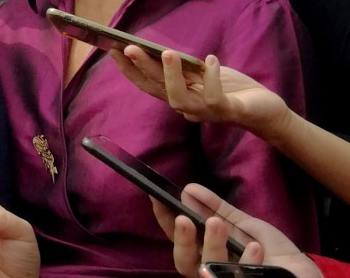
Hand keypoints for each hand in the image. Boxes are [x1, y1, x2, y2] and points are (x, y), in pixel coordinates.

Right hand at [110, 46, 291, 140]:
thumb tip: (162, 51)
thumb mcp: (203, 74)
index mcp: (178, 95)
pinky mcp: (228, 111)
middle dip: (141, 67)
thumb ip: (185, 69)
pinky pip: (215, 98)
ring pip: (179, 99)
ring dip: (171, 76)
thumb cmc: (232, 90)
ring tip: (167, 53)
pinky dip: (211, 77)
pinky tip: (210, 59)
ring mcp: (206, 111)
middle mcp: (187, 106)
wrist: (266, 110)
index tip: (113, 49)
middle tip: (129, 47)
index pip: (147, 84)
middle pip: (157, 89)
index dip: (129, 70)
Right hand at [151, 184, 320, 277]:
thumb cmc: (271, 251)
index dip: (165, 220)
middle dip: (181, 239)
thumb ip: (216, 209)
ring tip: (218, 224)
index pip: (177, 237)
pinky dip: (246, 263)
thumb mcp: (242, 224)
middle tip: (185, 218)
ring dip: (211, 245)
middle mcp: (209, 270)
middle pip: (183, 261)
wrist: (301, 273)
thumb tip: (188, 189)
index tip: (157, 197)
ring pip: (206, 271)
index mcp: (205, 252)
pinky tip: (255, 247)